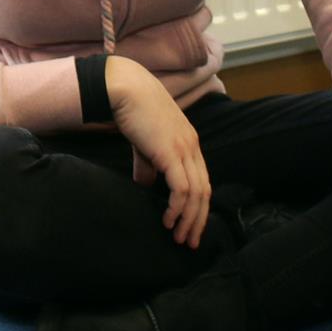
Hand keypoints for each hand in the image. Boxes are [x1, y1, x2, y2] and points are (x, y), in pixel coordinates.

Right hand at [105, 55, 210, 246]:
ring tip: (179, 237)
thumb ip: (148, 166)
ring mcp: (185, 149)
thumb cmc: (133, 112)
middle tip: (190, 242)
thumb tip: (145, 187)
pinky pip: (182, 188)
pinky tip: (169, 219)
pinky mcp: (171, 152)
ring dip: (189, 219)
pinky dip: (178, 207)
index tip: (191, 228)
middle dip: (199, 220)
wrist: (126, 88)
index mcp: (190, 145)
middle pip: (205, 192)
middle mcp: (192, 148)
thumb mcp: (144, 145)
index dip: (199, 207)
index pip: (203, 182)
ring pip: (197, 193)